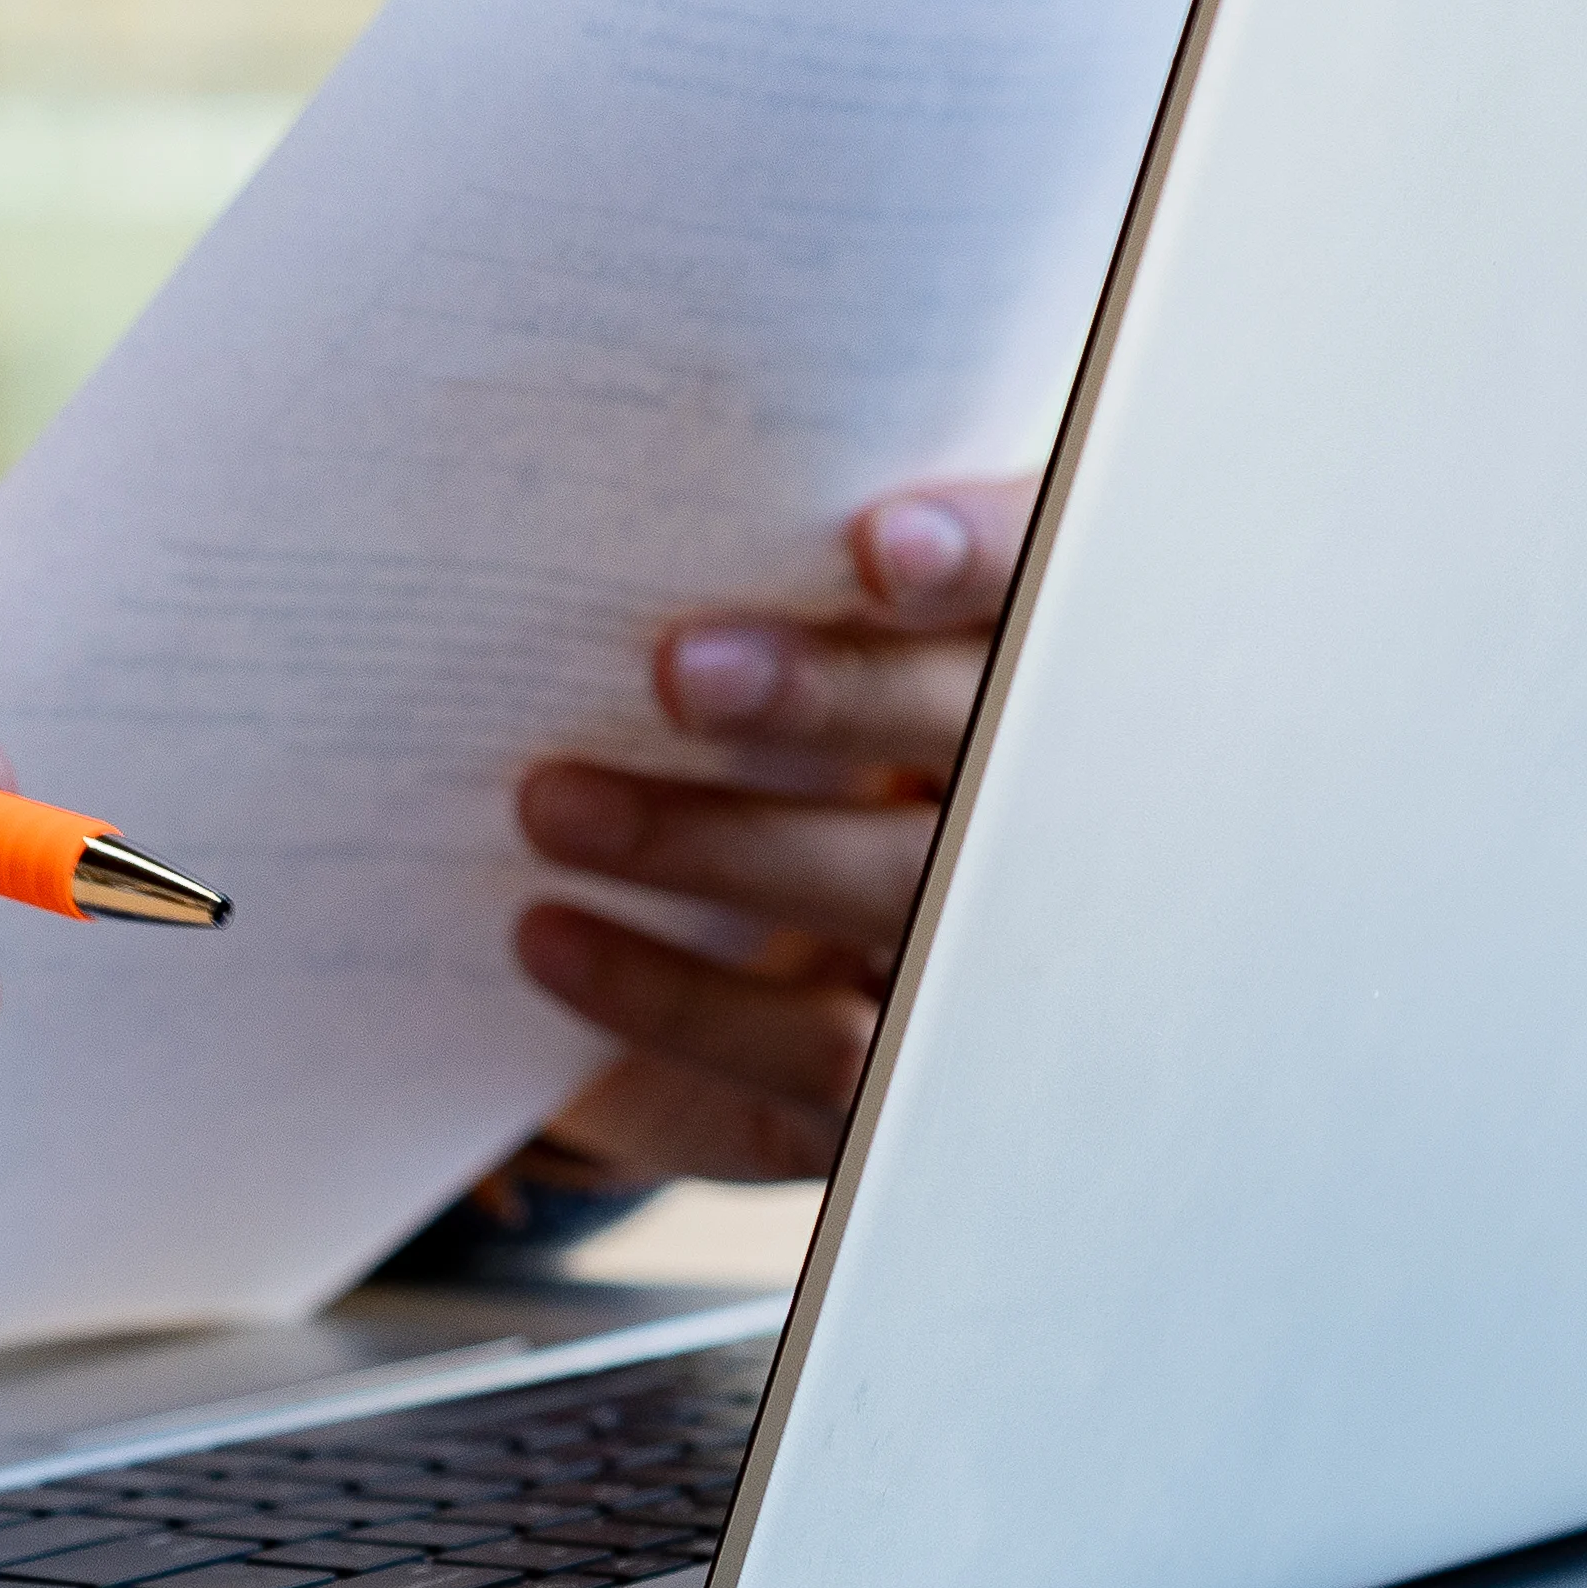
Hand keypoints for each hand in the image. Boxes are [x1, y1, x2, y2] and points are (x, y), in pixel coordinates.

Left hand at [503, 479, 1032, 1187]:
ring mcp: (978, 951)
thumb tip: (613, 503)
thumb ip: (759, 578)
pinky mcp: (900, 1084)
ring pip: (894, 891)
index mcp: (1019, 653)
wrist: (713, 970)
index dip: (981, 557)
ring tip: (551, 800)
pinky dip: (668, 996)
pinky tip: (544, 937)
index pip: (1042, 578)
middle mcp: (1033, 798)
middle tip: (675, 668)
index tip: (877, 543)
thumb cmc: (738, 745)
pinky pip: (817, 1053)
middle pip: (976, 738)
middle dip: (833, 699)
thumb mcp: (761, 651)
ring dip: (712, 844)